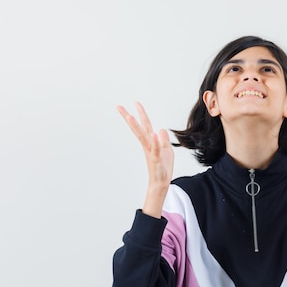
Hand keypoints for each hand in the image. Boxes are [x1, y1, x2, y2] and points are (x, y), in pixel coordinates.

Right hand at [117, 102, 173, 217]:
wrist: (161, 183)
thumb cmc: (163, 168)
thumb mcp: (167, 150)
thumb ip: (163, 140)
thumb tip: (161, 129)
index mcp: (150, 142)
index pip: (144, 125)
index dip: (140, 114)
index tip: (135, 103)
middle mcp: (148, 146)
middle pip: (138, 129)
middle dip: (129, 117)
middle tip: (119, 107)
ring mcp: (151, 152)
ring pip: (143, 137)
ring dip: (137, 127)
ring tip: (130, 116)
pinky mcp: (157, 160)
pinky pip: (155, 150)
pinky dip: (155, 142)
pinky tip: (154, 134)